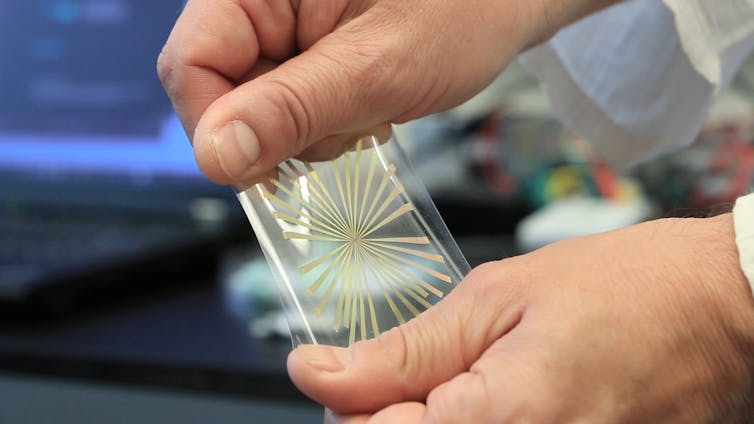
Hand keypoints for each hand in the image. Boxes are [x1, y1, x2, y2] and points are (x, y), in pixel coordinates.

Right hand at [158, 0, 614, 185]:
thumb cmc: (464, 7)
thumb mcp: (377, 68)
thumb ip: (292, 110)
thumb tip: (215, 156)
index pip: (191, 64)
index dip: (221, 127)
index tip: (267, 168)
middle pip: (220, 88)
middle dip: (281, 128)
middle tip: (347, 121)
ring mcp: (283, 23)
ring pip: (255, 105)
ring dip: (309, 127)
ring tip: (369, 104)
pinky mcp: (304, 46)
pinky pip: (287, 102)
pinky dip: (324, 120)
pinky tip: (366, 103)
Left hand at [288, 214, 753, 421]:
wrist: (713, 311)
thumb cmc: (623, 290)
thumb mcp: (498, 297)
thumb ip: (404, 350)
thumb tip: (318, 372)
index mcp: (503, 420)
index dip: (347, 401)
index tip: (335, 369)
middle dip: (389, 415)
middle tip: (414, 369)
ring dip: (429, 420)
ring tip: (462, 379)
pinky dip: (471, 423)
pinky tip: (490, 398)